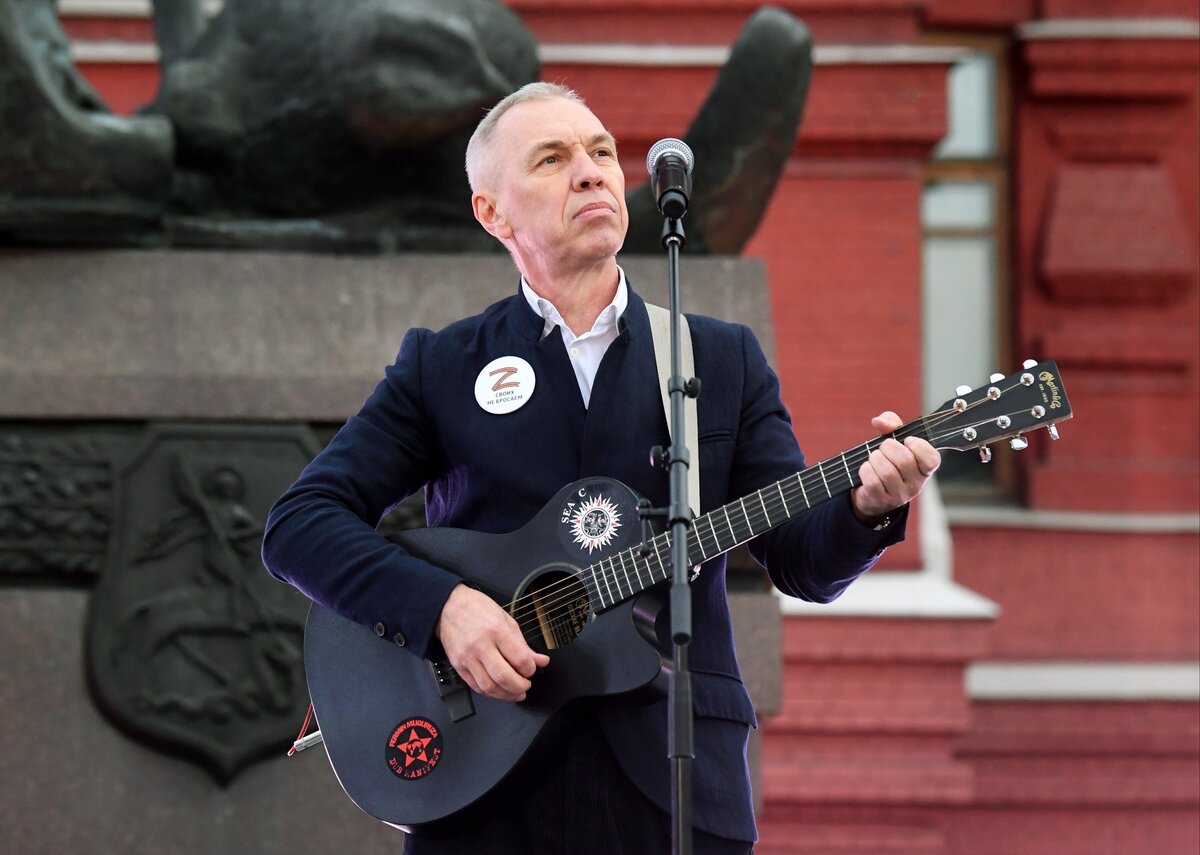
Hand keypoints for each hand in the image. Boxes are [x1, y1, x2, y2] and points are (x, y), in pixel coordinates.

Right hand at [435, 584, 549, 701]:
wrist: (449, 607)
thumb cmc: (479, 609)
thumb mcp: (507, 620)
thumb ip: (524, 645)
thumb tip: (541, 661)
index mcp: (497, 630)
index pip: (520, 659)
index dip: (530, 669)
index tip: (531, 669)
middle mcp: (481, 645)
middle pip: (504, 677)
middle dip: (520, 687)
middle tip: (526, 685)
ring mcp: (467, 657)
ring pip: (489, 687)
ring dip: (506, 695)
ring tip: (515, 693)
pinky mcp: (458, 666)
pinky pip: (476, 687)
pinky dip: (490, 693)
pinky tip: (499, 690)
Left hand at [851, 411, 939, 522]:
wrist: (870, 492)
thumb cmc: (887, 461)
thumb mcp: (895, 441)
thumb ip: (892, 424)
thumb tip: (879, 421)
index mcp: (924, 470)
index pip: (932, 459)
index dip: (919, 446)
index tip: (907, 440)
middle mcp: (916, 485)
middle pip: (904, 461)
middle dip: (888, 447)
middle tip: (883, 447)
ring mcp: (899, 495)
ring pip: (887, 472)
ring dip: (875, 458)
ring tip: (874, 458)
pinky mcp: (881, 501)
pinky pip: (873, 482)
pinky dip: (866, 470)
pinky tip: (867, 468)